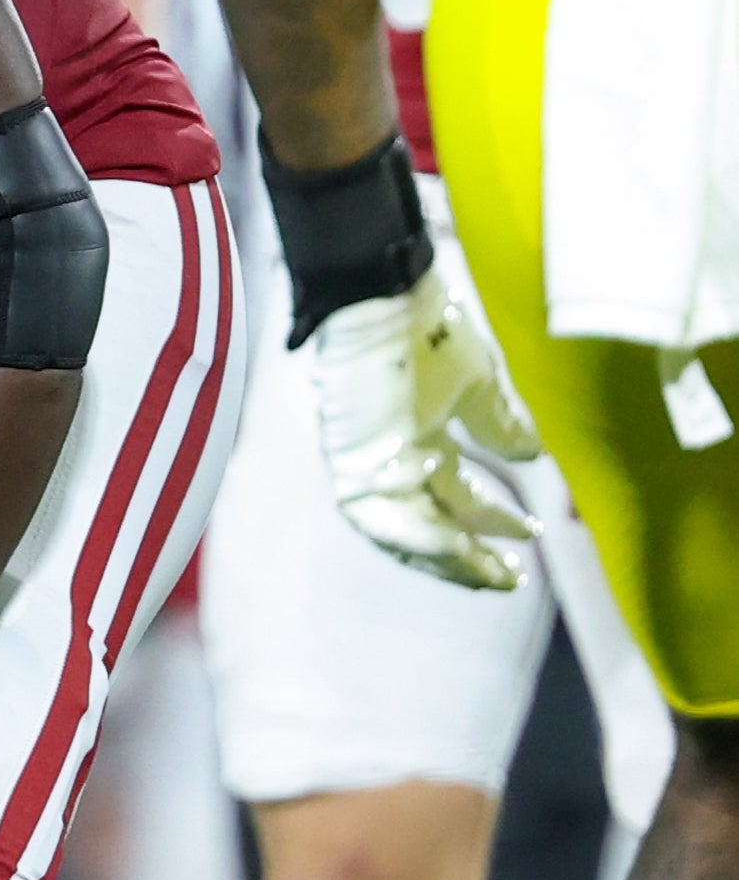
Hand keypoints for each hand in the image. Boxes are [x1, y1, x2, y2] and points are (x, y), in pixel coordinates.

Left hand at [311, 261, 538, 591]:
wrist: (378, 302)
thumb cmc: (425, 332)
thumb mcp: (477, 383)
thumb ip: (500, 422)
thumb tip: (531, 456)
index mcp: (422, 438)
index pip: (458, 497)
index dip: (492, 521)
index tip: (531, 535)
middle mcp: (394, 460)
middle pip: (433, 524)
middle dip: (471, 555)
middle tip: (512, 578)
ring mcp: (369, 466)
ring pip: (408, 532)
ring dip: (449, 557)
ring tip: (493, 575)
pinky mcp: (349, 466)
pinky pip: (382, 520)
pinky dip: (418, 538)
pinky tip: (457, 551)